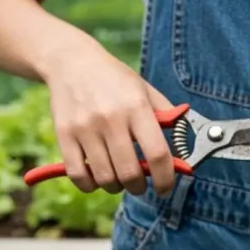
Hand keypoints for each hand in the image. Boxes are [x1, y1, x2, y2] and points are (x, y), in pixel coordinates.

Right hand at [43, 45, 175, 196]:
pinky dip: (89, 185)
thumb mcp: (145, 90)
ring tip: (118, 179)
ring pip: (105, 178)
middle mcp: (112, 119)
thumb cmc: (114, 79)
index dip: (165, 179)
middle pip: (130, 173)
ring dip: (116, 187)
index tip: (165, 188)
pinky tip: (96, 178)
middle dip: (139, 187)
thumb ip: (166, 116)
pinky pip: (78, 174)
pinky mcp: (64, 135)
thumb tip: (185, 146)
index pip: (157, 154)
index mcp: (137, 107)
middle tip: (139, 184)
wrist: (71, 62)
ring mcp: (85, 128)